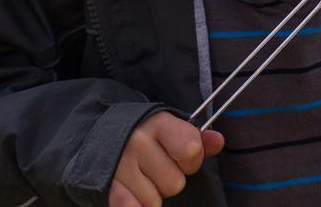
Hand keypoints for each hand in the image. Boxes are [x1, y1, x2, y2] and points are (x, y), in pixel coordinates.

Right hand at [109, 111, 223, 206]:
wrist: (102, 134)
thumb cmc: (146, 135)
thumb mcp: (171, 128)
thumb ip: (197, 137)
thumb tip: (218, 141)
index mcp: (158, 123)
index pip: (191, 150)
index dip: (192, 160)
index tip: (183, 155)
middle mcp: (138, 142)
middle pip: (175, 184)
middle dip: (169, 179)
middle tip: (157, 166)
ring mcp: (120, 164)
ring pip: (154, 200)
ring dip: (150, 193)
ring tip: (140, 176)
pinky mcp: (106, 185)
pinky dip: (135, 205)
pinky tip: (131, 193)